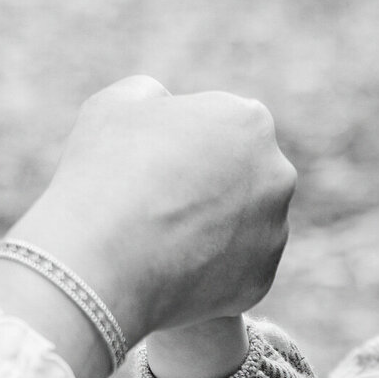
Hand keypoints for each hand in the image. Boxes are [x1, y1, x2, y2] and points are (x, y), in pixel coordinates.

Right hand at [4, 75, 295, 346]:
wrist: (101, 262)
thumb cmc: (105, 173)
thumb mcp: (118, 106)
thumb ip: (154, 95)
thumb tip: (166, 105)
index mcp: (250, 122)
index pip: (223, 127)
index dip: (185, 143)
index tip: (154, 161)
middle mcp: (277, 176)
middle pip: (243, 177)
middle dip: (211, 185)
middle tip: (160, 203)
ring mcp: (274, 233)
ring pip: (243, 226)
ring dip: (214, 229)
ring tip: (163, 240)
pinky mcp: (261, 281)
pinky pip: (237, 272)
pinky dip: (210, 271)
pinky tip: (171, 271)